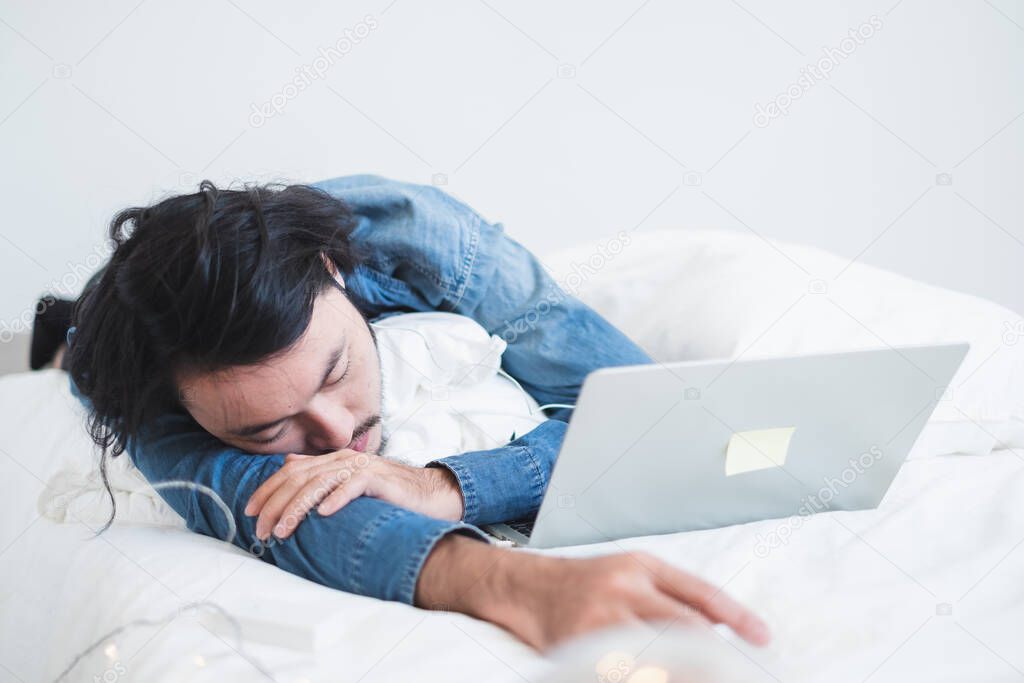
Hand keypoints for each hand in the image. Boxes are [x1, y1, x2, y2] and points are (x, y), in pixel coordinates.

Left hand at [244, 451, 463, 539]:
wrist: (432, 496)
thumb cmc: (390, 496)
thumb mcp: (350, 485)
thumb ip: (322, 474)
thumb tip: (289, 465)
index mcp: (334, 460)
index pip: (291, 471)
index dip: (268, 490)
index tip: (249, 511)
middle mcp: (345, 459)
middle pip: (299, 477)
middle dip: (274, 503)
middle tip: (259, 528)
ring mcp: (363, 467)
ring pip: (320, 482)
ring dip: (297, 507)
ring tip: (282, 529)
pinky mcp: (380, 478)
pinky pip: (354, 485)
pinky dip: (337, 498)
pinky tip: (323, 514)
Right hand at [417, 536, 770, 650]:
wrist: (525, 587)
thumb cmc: (586, 583)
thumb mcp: (630, 573)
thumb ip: (672, 593)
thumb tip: (721, 624)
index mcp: (641, 566)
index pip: (699, 590)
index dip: (735, 615)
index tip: (763, 638)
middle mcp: (622, 587)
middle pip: (682, 624)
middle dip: (714, 652)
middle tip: (736, 672)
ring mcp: (599, 617)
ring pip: (655, 650)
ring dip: (684, 671)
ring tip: (705, 678)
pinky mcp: (577, 643)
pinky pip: (622, 669)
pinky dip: (645, 675)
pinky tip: (658, 677)